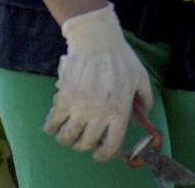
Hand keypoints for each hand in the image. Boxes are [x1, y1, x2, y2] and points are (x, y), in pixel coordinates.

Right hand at [43, 3, 153, 161]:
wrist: (97, 39)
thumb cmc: (121, 57)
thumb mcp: (141, 78)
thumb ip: (144, 100)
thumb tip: (139, 119)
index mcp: (120, 112)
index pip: (111, 146)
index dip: (104, 155)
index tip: (99, 154)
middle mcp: (100, 114)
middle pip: (86, 143)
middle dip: (83, 145)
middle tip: (82, 138)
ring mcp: (80, 107)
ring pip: (67, 137)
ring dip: (66, 138)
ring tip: (66, 133)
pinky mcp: (63, 99)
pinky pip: (52, 122)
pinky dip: (50, 126)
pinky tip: (52, 124)